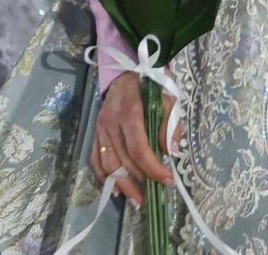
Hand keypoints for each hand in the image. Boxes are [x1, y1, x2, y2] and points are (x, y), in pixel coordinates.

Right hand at [89, 71, 175, 207]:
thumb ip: (170, 123)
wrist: (126, 67)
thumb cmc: (151, 81)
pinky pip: (95, 158)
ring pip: (108, 163)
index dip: (153, 168)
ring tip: (137, 200)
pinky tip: (116, 189)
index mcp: (130, 112)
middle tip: (154, 197)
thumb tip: (172, 152)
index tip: (168, 180)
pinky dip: (104, 177)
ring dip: (122, 185)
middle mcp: (111, 122)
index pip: (139, 149)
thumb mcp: (168, 97)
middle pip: (123, 160)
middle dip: (140, 181)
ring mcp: (100, 127)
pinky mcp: (96, 131)